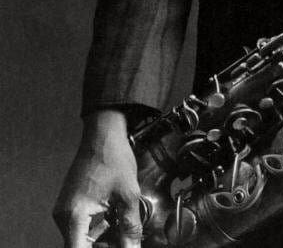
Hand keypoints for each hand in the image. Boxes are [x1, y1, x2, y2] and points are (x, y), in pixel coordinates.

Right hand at [53, 109, 142, 247]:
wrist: (103, 134)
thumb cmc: (113, 158)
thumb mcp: (128, 195)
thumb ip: (130, 227)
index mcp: (74, 215)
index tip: (116, 247)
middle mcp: (64, 216)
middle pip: (80, 246)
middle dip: (103, 246)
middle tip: (123, 241)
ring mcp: (65, 210)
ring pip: (81, 238)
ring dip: (100, 240)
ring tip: (121, 230)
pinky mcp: (70, 205)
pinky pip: (80, 227)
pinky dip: (96, 229)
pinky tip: (113, 221)